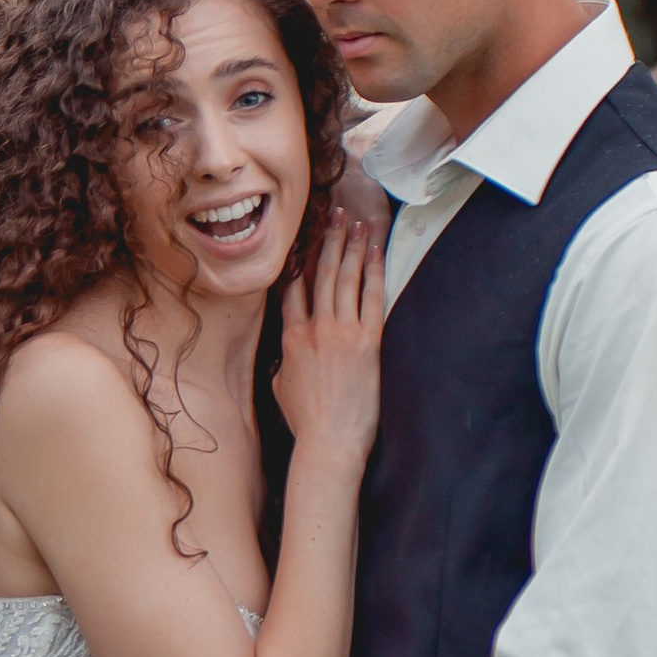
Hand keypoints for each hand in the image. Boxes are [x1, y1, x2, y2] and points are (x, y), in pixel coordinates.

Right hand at [273, 215, 382, 472]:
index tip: (303, 234)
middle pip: (320, 273)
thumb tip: (285, 352)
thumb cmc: (306, 423)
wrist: (328, 443)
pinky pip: (371, 297)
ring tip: (355, 221)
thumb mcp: (281, 388)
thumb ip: (283, 361)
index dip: (299, 257)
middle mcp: (314, 329)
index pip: (292, 287)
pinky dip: (374, 270)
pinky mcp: (367, 342)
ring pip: (344, 278)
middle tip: (334, 213)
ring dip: (350, 246)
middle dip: (328, 239)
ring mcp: (341, 333)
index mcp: (291, 338)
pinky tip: (376, 250)